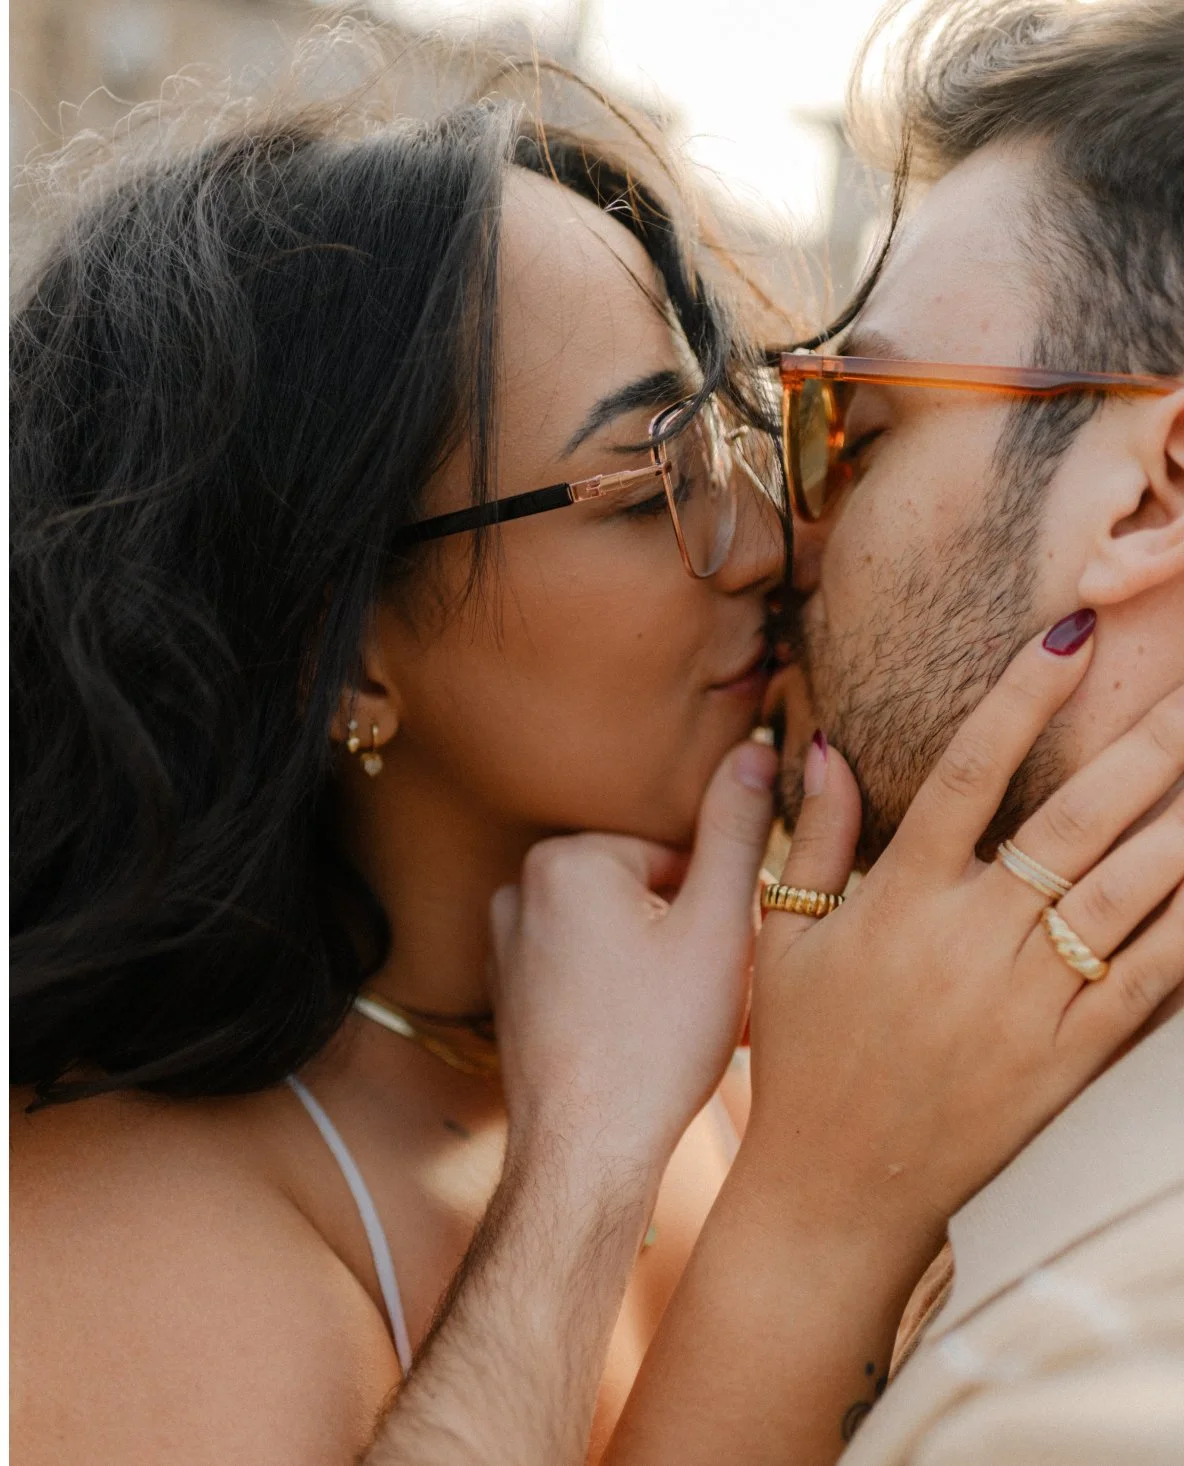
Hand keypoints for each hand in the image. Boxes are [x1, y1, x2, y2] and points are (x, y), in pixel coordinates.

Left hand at [488, 739, 777, 1172]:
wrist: (584, 1155)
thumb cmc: (656, 1044)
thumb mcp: (717, 926)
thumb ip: (736, 827)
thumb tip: (758, 744)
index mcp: (568, 857)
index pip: (678, 857)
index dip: (716, 911)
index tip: (723, 963)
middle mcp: (520, 887)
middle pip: (644, 890)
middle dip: (685, 936)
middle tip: (706, 999)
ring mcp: (505, 942)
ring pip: (617, 930)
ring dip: (658, 964)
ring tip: (678, 1024)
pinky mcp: (507, 990)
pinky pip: (583, 966)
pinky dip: (618, 990)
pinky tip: (643, 1038)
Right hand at [748, 623, 1183, 1258]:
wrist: (838, 1187)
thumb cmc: (804, 1056)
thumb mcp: (787, 941)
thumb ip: (814, 840)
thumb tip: (824, 746)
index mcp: (900, 899)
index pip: (970, 772)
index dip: (1023, 695)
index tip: (1074, 632)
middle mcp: (971, 939)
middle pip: (1076, 819)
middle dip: (1147, 742)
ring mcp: (1027, 1000)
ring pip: (1128, 891)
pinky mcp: (1067, 1059)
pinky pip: (1150, 983)